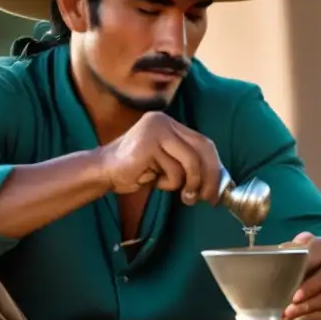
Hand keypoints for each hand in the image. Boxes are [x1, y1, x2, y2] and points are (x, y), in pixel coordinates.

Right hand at [96, 112, 222, 204]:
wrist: (103, 172)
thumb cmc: (135, 171)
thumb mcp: (167, 164)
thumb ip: (188, 164)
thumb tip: (217, 181)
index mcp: (170, 124)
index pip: (204, 143)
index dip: (215, 167)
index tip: (217, 189)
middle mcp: (164, 121)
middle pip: (203, 148)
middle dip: (209, 176)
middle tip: (208, 198)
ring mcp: (156, 130)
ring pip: (190, 161)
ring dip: (188, 183)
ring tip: (177, 192)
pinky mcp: (149, 143)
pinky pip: (173, 170)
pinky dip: (167, 183)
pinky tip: (151, 179)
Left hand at [280, 232, 320, 319]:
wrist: (319, 290)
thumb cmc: (303, 272)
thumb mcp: (293, 261)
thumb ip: (287, 257)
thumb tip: (276, 256)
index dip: (309, 258)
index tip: (292, 272)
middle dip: (312, 286)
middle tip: (293, 299)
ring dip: (315, 304)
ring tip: (293, 312)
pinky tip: (304, 318)